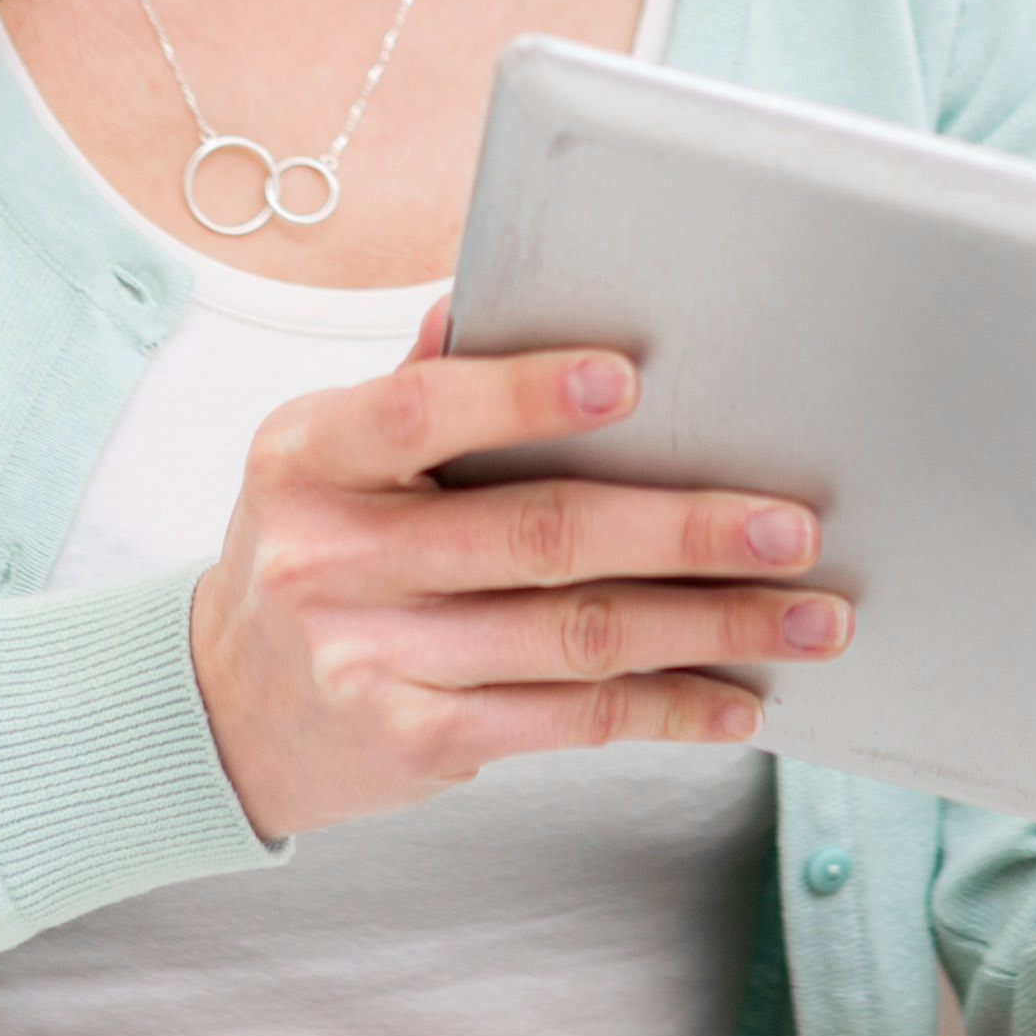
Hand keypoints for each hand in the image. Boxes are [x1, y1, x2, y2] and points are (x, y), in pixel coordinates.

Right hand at [183, 311, 847, 839]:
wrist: (226, 709)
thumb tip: (489, 295)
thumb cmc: (312, 548)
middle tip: (793, 527)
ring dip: (709, 626)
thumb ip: (413, 385)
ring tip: (809, 615)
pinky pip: (569, 719)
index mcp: (310, 455)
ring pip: (576, 636)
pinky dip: (665, 707)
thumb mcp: (326, 456)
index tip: (633, 379)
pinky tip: (736, 697)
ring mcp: (372, 658)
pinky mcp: (417, 740)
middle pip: (537, 536)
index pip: (422, 411)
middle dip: (683, 530)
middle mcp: (332, 558)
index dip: (526, 394)